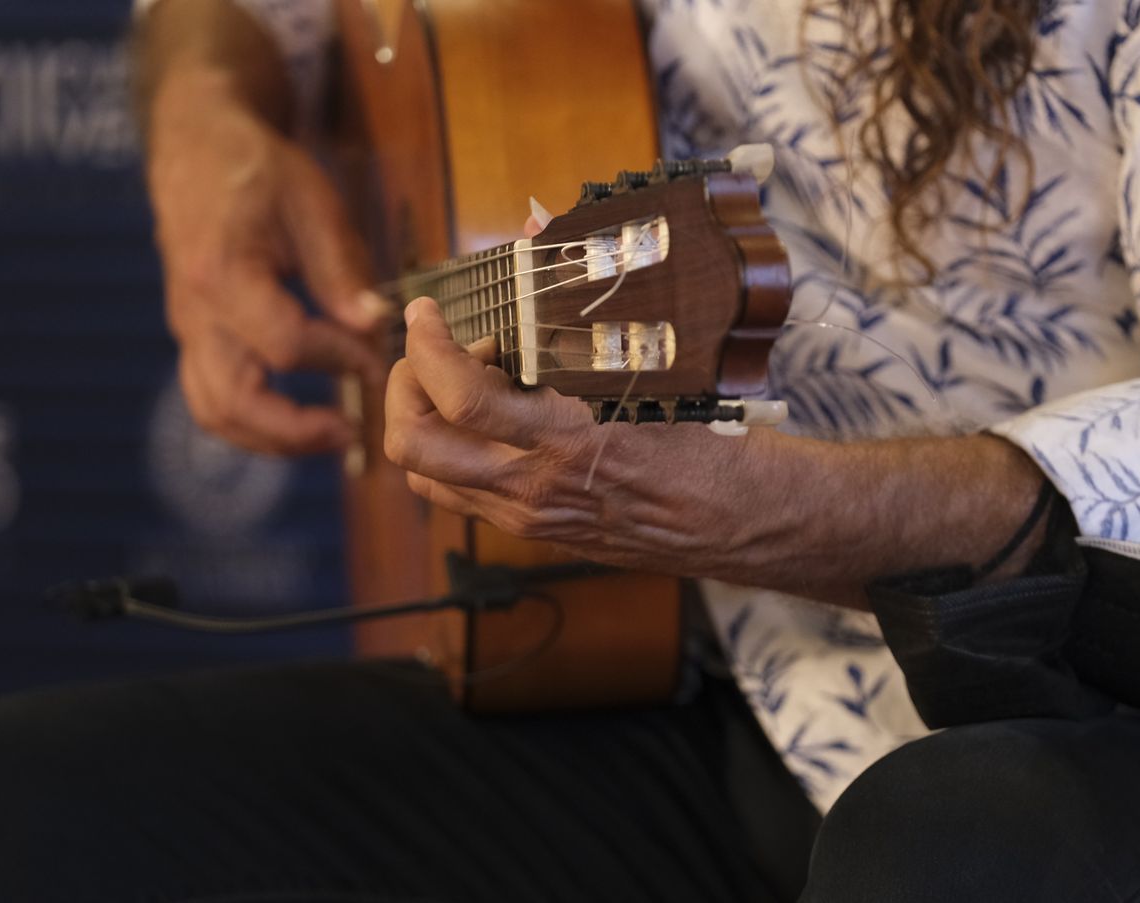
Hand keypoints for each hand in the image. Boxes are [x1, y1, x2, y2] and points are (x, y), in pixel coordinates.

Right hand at [146, 70, 387, 454]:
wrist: (195, 149)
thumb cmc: (258, 169)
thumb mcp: (311, 201)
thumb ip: (341, 268)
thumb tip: (375, 326)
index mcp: (222, 272)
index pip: (284, 343)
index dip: (339, 358)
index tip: (379, 356)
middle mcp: (195, 311)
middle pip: (233, 400)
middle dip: (295, 431)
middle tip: (351, 432)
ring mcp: (188, 329)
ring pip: (214, 412)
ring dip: (272, 440)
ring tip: (331, 436)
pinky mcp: (194, 338)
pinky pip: (211, 400)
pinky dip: (253, 425)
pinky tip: (300, 423)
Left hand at [383, 297, 785, 578]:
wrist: (734, 517)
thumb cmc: (702, 434)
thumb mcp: (651, 360)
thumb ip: (582, 292)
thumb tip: (537, 222)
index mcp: (566, 437)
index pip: (459, 395)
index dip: (426, 345)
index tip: (425, 313)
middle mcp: (535, 485)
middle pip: (414, 445)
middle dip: (404, 385)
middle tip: (433, 351)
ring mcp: (528, 515)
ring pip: (425, 476)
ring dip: (425, 420)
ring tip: (467, 384)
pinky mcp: (532, 531)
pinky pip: (457, 495)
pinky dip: (451, 451)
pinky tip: (491, 421)